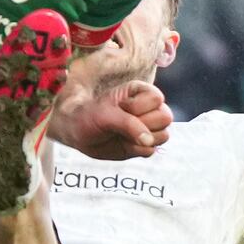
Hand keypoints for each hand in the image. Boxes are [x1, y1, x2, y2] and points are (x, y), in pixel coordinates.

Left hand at [50, 80, 172, 160]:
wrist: (78, 134)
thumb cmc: (90, 117)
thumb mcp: (106, 116)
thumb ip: (129, 124)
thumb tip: (149, 141)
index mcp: (141, 92)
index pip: (157, 99)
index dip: (139, 107)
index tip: (120, 108)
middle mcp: (148, 108)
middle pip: (166, 117)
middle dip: (143, 124)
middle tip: (122, 124)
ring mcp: (148, 127)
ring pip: (163, 135)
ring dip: (140, 139)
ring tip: (121, 134)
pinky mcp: (144, 144)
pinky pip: (152, 150)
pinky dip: (136, 150)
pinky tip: (122, 143)